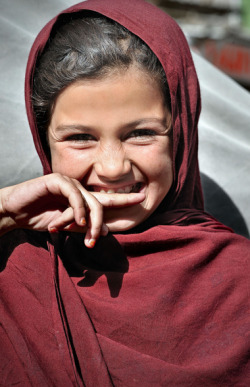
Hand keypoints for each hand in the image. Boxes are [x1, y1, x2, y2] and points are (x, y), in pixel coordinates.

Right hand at [0, 173, 144, 246]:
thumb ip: (85, 227)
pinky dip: (78, 209)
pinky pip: (74, 195)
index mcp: (83, 199)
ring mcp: (69, 183)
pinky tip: (77, 221)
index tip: (144, 197)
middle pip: (101, 203)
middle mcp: (79, 189)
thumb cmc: (40, 217)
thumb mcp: (66, 226)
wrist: (15, 212)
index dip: (125, 198)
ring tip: (86, 236)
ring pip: (90, 200)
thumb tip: (108, 231)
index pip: (107, 199)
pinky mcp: (57, 181)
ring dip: (90, 221)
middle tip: (96, 240)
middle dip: (101, 223)